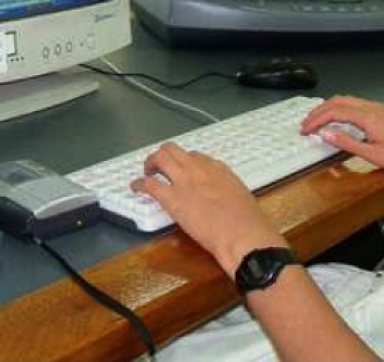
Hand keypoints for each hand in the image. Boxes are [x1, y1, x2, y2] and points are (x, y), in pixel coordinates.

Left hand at [130, 143, 286, 274]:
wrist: (243, 234)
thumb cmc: (248, 221)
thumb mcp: (240, 194)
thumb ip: (226, 188)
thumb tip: (220, 194)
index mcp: (218, 168)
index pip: (195, 156)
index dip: (185, 163)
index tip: (182, 171)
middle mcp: (199, 168)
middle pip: (174, 150)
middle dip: (163, 155)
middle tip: (159, 166)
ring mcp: (184, 181)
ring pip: (160, 157)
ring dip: (150, 163)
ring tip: (147, 172)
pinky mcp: (172, 199)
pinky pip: (150, 185)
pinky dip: (140, 184)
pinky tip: (136, 187)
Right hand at [301, 95, 383, 185]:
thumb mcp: (372, 154)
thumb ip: (347, 142)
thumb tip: (325, 133)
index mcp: (368, 116)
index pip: (335, 111)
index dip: (317, 119)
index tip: (305, 129)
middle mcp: (372, 107)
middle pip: (339, 101)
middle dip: (319, 110)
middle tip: (306, 123)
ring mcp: (378, 108)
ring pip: (347, 100)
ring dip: (330, 108)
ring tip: (317, 121)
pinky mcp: (382, 113)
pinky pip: (356, 105)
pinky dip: (341, 109)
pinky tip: (337, 120)